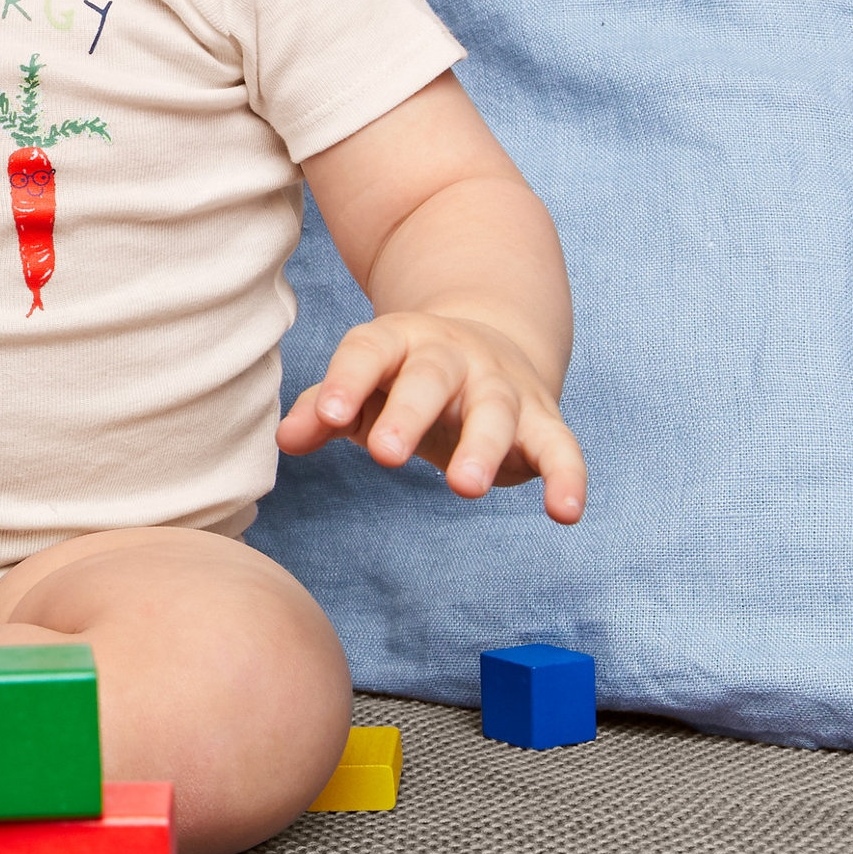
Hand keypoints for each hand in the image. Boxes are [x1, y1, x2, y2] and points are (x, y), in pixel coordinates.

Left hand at [277, 309, 587, 523]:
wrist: (487, 340)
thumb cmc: (403, 378)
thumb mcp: (361, 387)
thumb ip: (324, 410)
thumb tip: (285, 438)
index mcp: (398, 340)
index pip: (368, 351)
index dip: (347, 381)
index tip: (329, 417)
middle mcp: (452, 356)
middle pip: (431, 376)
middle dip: (409, 413)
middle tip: (385, 455)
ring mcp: (501, 384)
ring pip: (495, 409)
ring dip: (482, 446)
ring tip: (463, 487)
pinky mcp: (543, 419)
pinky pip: (560, 446)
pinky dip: (567, 476)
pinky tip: (564, 513)